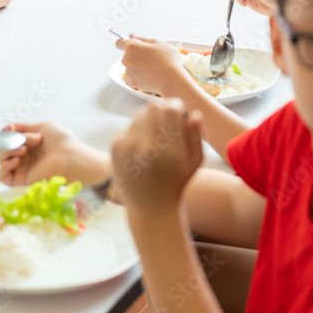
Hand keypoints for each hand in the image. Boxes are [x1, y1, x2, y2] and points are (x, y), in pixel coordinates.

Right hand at [0, 121, 108, 186]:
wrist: (70, 158)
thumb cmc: (61, 141)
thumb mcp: (42, 127)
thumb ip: (23, 127)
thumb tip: (8, 128)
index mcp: (28, 144)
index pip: (6, 137)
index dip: (5, 132)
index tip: (11, 128)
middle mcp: (23, 156)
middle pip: (2, 147)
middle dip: (10, 140)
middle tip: (28, 141)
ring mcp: (21, 169)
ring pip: (0, 159)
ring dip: (8, 150)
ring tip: (24, 150)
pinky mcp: (20, 181)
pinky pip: (1, 175)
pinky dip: (5, 165)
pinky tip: (17, 160)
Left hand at [111, 99, 203, 213]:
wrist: (149, 207)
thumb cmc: (177, 182)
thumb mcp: (195, 162)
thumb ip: (197, 136)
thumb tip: (194, 114)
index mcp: (168, 151)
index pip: (170, 110)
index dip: (176, 106)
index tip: (179, 112)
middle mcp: (145, 148)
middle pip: (153, 107)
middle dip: (162, 110)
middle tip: (168, 121)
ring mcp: (126, 147)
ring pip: (139, 114)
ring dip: (150, 118)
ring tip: (157, 135)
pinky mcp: (115, 148)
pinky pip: (128, 125)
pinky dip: (137, 130)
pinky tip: (144, 146)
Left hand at [116, 35, 186, 97]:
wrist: (171, 80)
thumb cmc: (167, 60)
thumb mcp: (157, 42)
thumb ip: (143, 39)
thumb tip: (133, 37)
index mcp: (131, 46)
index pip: (119, 42)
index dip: (125, 43)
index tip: (132, 45)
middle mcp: (126, 58)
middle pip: (127, 55)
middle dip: (135, 55)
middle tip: (150, 57)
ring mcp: (128, 71)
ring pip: (130, 66)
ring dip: (137, 66)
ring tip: (152, 68)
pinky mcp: (132, 82)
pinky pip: (131, 78)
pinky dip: (137, 77)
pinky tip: (148, 76)